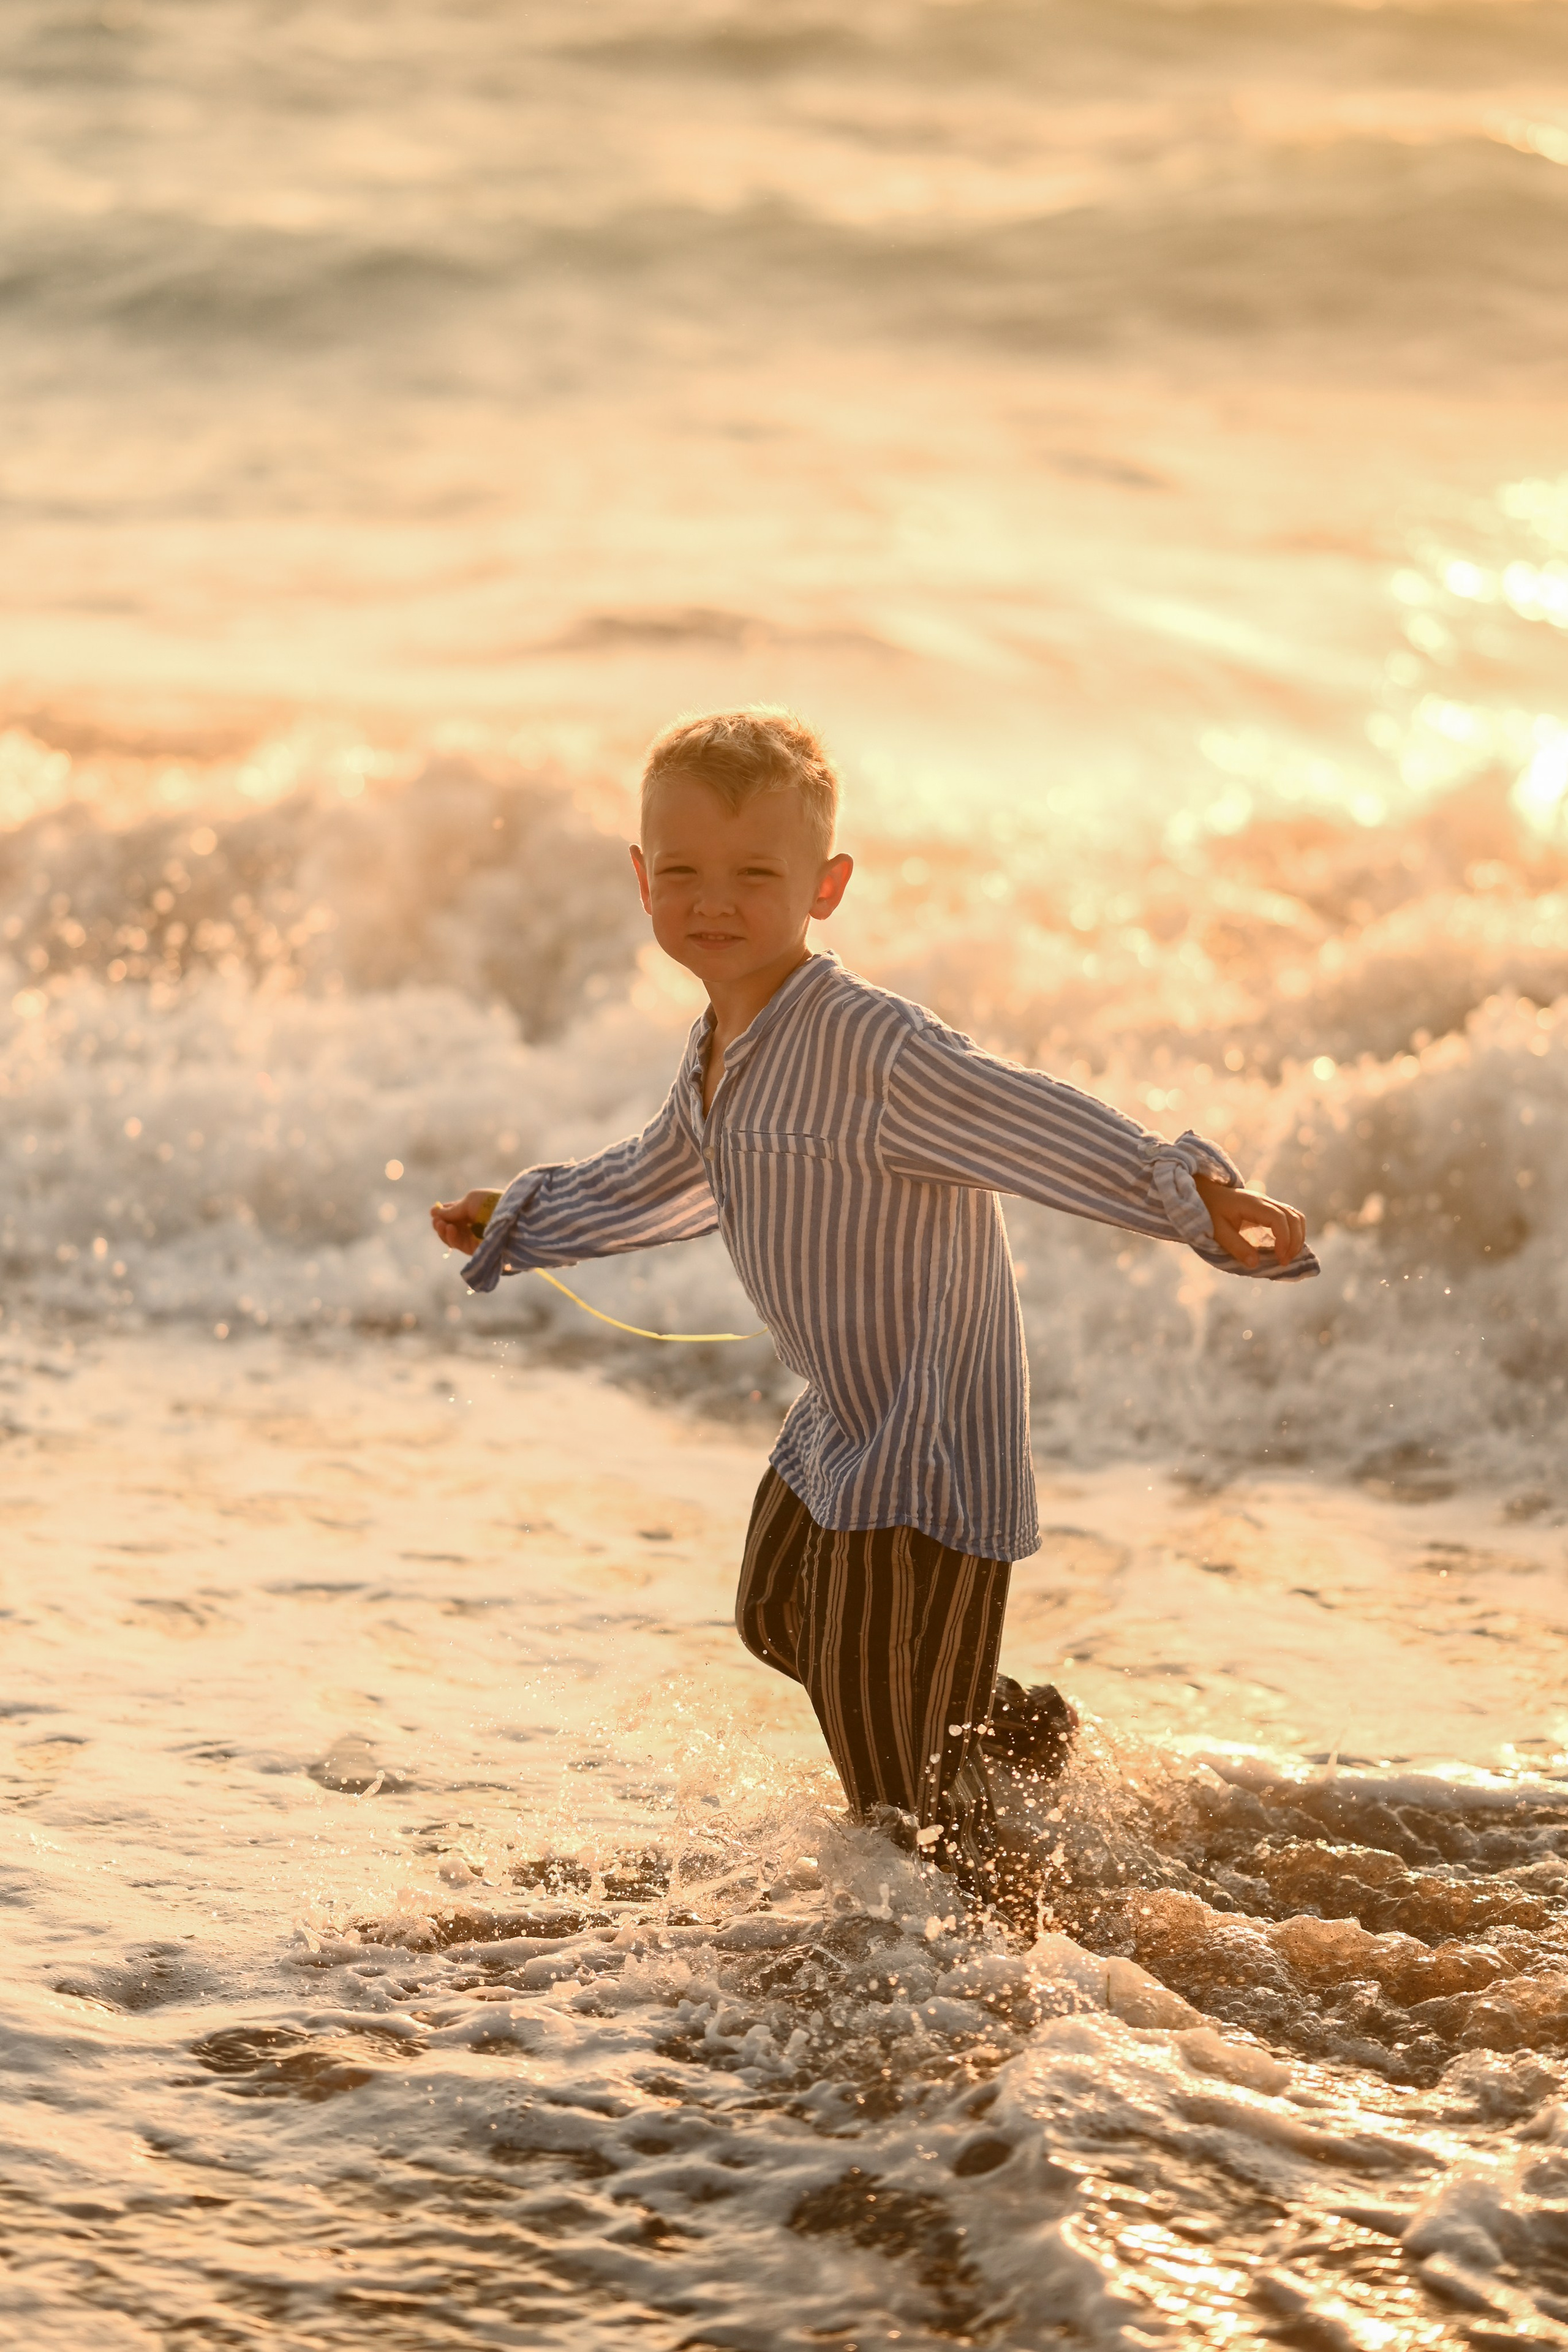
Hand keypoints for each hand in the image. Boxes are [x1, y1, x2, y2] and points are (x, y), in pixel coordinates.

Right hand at [429, 1188, 502, 1255]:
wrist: (509, 1218)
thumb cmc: (491, 1204)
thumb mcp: (470, 1201)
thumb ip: (452, 1210)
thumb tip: (433, 1212)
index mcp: (473, 1208)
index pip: (453, 1212)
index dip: (442, 1212)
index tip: (433, 1211)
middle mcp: (473, 1223)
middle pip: (449, 1225)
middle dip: (440, 1223)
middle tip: (436, 1220)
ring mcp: (474, 1237)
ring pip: (451, 1237)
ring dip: (443, 1230)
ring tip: (441, 1225)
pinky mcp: (475, 1249)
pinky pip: (458, 1244)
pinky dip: (451, 1237)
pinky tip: (449, 1229)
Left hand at [1192, 1171, 1306, 1268]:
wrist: (1207, 1193)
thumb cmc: (1210, 1211)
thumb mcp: (1218, 1231)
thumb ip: (1236, 1247)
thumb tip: (1255, 1264)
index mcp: (1252, 1204)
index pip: (1278, 1218)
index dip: (1284, 1238)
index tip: (1280, 1258)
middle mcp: (1265, 1201)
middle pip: (1293, 1217)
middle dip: (1295, 1241)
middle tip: (1284, 1262)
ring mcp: (1269, 1203)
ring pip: (1295, 1216)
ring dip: (1297, 1237)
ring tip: (1287, 1257)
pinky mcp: (1269, 1209)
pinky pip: (1290, 1218)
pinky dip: (1293, 1233)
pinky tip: (1285, 1249)